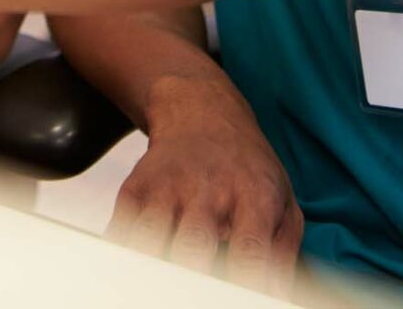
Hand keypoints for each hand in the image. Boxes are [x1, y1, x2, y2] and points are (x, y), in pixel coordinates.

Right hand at [107, 74, 302, 296]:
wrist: (202, 112)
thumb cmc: (248, 169)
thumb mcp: (283, 202)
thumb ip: (282, 254)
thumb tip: (277, 299)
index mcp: (254, 196)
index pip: (250, 251)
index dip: (245, 286)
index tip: (240, 303)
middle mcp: (210, 189)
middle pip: (193, 246)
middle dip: (193, 282)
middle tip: (197, 297)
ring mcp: (168, 186)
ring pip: (148, 239)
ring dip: (154, 268)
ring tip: (164, 287)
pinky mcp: (135, 187)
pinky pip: (120, 232)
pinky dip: (124, 255)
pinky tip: (134, 271)